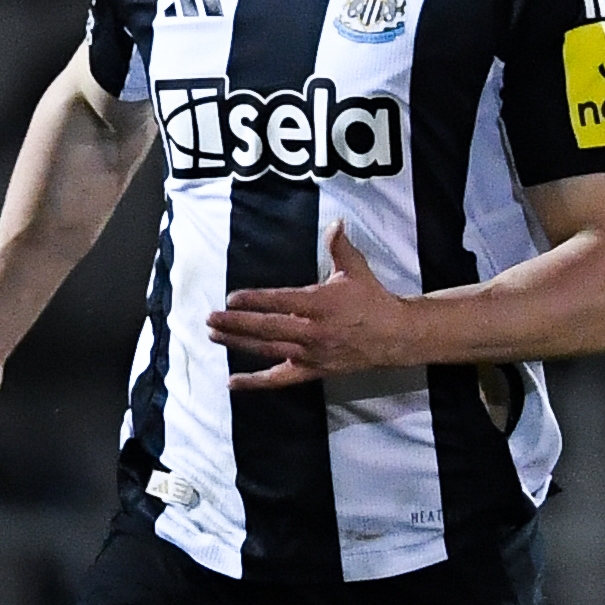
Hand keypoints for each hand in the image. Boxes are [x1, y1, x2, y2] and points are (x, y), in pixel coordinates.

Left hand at [208, 222, 415, 390]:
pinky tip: (232, 382)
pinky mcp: (312, 371)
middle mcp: (313, 331)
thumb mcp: (356, 269)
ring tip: (213, 336)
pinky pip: (280, 379)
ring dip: (239, 344)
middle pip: (268, 328)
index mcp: (322, 304)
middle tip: (210, 318)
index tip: (231, 297)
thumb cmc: (372, 299)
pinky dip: (255, 382)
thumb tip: (336, 222)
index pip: (282, 301)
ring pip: (268, 350)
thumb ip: (340, 246)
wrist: (394, 336)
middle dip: (236, 323)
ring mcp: (311, 354)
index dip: (255, 300)